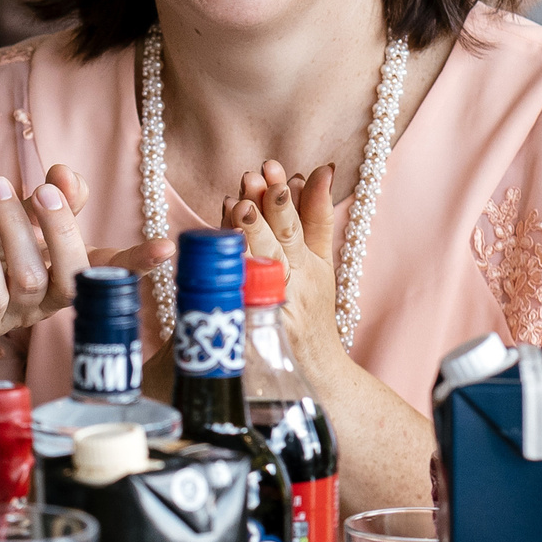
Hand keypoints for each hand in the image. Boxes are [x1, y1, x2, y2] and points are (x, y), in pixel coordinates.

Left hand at [0, 165, 171, 340]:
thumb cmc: (1, 249)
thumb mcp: (32, 218)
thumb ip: (56, 197)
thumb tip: (65, 174)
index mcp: (73, 270)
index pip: (114, 269)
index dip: (140, 261)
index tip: (166, 246)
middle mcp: (54, 296)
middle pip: (72, 272)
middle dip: (61, 226)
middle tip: (41, 190)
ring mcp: (21, 312)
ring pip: (30, 278)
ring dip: (13, 227)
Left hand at [225, 159, 345, 360]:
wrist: (318, 371)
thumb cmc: (313, 311)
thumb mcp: (322, 262)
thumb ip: (319, 216)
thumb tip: (321, 170)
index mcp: (312, 264)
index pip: (301, 223)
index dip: (287, 197)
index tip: (277, 170)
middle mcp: (297, 282)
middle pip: (282, 241)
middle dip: (268, 209)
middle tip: (253, 179)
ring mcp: (277, 306)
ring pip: (262, 265)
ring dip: (250, 235)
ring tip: (236, 204)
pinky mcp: (257, 329)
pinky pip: (241, 295)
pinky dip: (232, 270)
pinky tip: (218, 247)